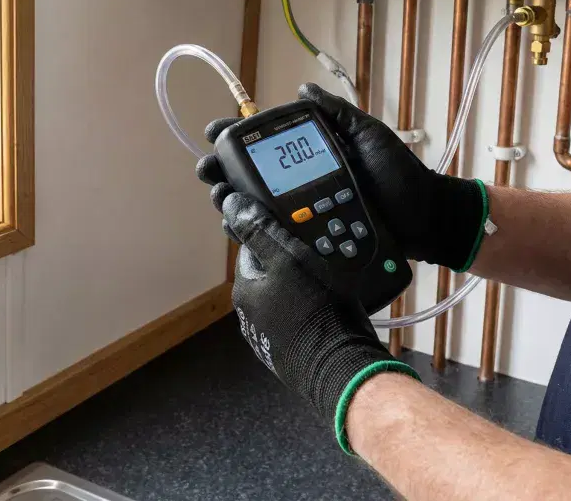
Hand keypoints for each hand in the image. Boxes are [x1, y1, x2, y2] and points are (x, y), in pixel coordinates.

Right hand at [196, 84, 488, 271]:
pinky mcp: (310, 240)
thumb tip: (303, 90)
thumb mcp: (370, 136)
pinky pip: (274, 235)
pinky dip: (252, 232)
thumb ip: (338, 114)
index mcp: (314, 154)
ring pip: (255, 207)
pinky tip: (240, 227)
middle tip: (210, 171)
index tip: (215, 132)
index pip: (268, 144)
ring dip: (231, 201)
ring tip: (222, 196)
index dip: (238, 137)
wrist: (422, 218)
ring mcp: (304, 212)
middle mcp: (303, 182)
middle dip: (223, 171)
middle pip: (251, 176)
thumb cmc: (400, 174)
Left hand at [220, 188, 418, 452]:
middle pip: (268, 274)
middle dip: (289, 262)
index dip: (274, 234)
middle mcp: (250, 315)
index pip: (251, 248)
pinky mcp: (290, 353)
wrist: (339, 366)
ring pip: (283, 297)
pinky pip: (297, 319)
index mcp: (245, 290)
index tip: (297, 230)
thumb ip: (259, 230)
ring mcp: (269, 337)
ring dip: (300, 286)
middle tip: (318, 255)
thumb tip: (230, 204)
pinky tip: (328, 307)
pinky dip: (309, 309)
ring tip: (328, 280)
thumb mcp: (288, 258)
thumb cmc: (314, 308)